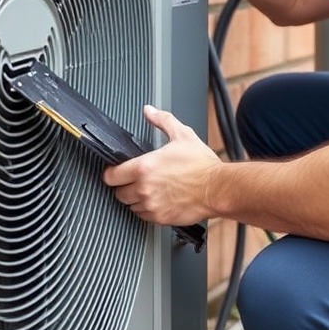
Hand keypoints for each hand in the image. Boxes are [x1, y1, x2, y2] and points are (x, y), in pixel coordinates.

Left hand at [103, 105, 220, 226]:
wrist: (218, 187)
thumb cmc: (202, 164)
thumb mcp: (182, 134)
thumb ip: (162, 120)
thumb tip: (149, 111)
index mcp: (144, 167)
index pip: (111, 176)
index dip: (111, 172)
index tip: (115, 171)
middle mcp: (144, 188)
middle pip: (118, 193)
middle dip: (125, 185)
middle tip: (136, 179)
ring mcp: (151, 205)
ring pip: (130, 205)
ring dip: (136, 198)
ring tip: (150, 189)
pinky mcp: (160, 218)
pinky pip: (144, 216)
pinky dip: (148, 209)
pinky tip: (159, 199)